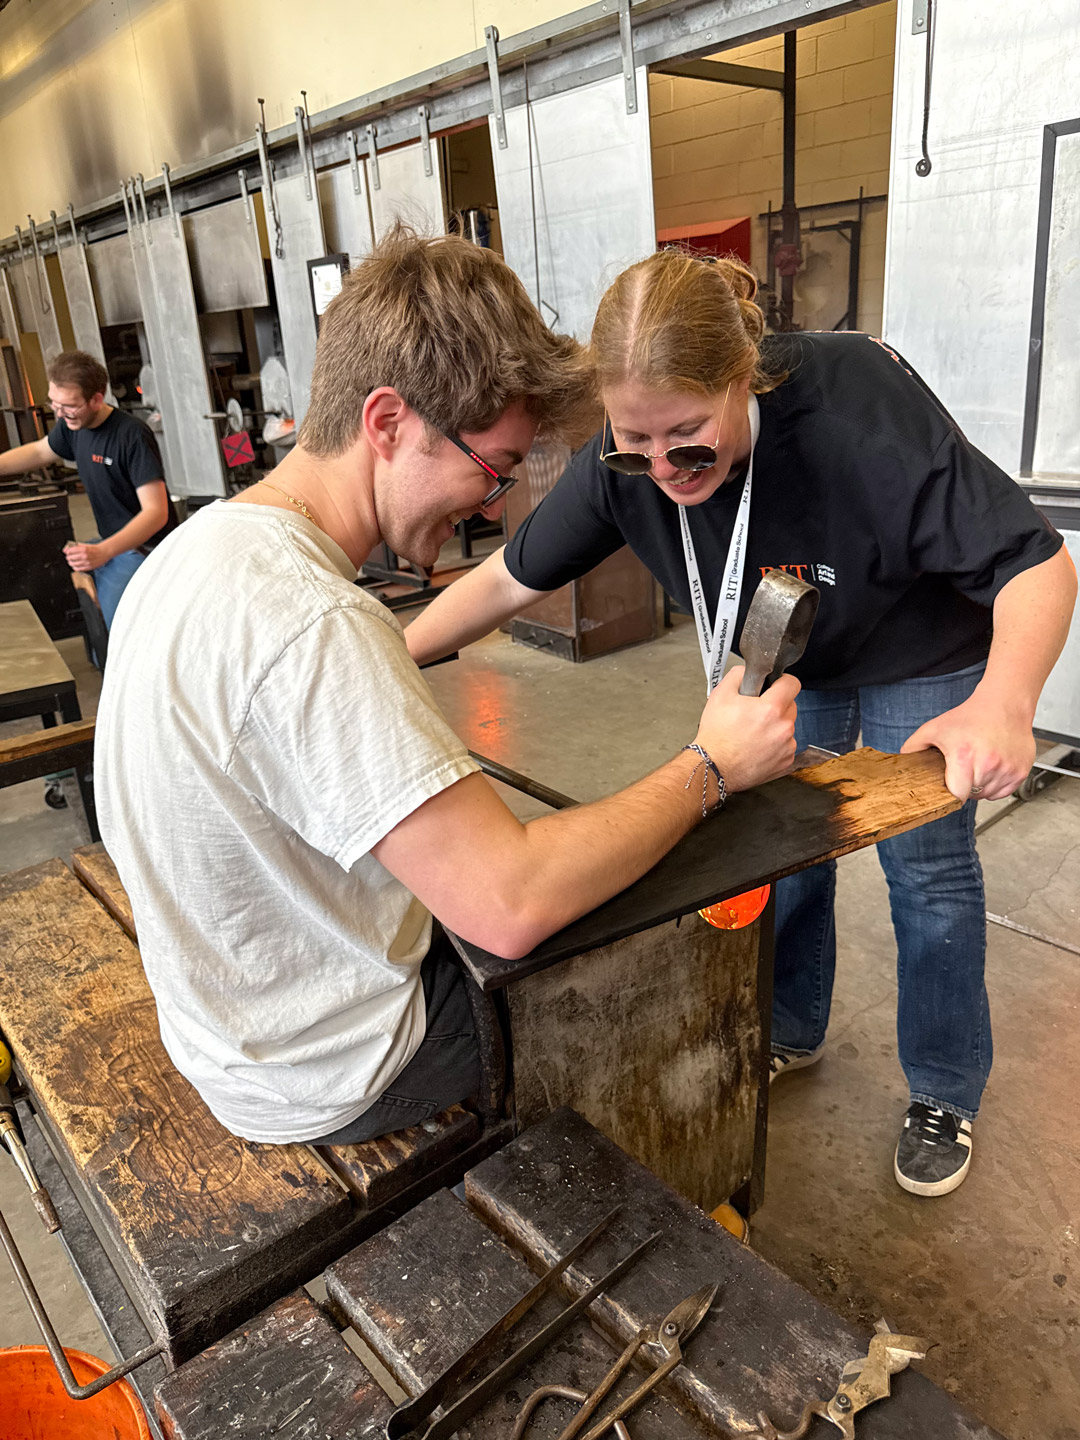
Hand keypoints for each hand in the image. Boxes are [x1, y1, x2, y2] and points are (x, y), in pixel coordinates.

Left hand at [63, 541, 107, 571]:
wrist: (103, 553)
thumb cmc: (94, 549)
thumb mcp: (84, 545)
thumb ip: (74, 547)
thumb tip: (65, 550)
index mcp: (83, 549)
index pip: (70, 551)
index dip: (67, 552)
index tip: (68, 553)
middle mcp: (84, 556)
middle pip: (70, 558)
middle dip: (68, 557)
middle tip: (69, 557)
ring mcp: (86, 562)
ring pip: (73, 564)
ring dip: (70, 563)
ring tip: (71, 561)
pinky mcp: (88, 567)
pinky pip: (78, 569)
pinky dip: (75, 567)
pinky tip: (75, 565)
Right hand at [694, 666, 799, 792]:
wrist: (713, 767)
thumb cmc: (716, 736)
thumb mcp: (720, 695)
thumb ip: (738, 675)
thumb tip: (748, 671)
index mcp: (771, 709)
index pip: (792, 683)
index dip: (781, 681)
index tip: (774, 686)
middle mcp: (783, 728)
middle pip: (790, 705)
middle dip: (776, 704)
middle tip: (756, 711)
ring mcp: (786, 747)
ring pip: (788, 726)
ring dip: (776, 725)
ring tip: (754, 732)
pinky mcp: (785, 761)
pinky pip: (786, 745)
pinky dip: (776, 743)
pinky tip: (757, 745)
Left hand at [900, 692, 1034, 800]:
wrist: (1004, 705)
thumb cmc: (971, 716)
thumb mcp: (934, 728)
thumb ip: (913, 746)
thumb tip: (901, 763)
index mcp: (964, 756)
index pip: (957, 796)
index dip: (950, 795)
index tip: (948, 789)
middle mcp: (988, 764)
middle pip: (972, 795)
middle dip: (965, 786)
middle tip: (963, 767)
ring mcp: (1007, 769)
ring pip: (987, 794)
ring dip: (981, 786)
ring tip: (979, 763)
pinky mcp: (1020, 771)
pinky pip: (1003, 791)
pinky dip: (996, 784)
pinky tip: (991, 766)